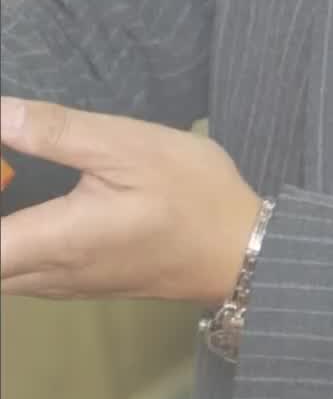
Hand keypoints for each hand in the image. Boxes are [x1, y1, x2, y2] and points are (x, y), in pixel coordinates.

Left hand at [0, 98, 262, 304]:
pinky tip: (25, 208)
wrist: (242, 250)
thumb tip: (0, 114)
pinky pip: (20, 273)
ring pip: (2, 271)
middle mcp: (47, 274)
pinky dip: (12, 244)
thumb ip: (57, 132)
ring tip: (15, 177)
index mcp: (54, 239)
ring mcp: (63, 285)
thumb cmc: (191, 195)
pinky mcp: (79, 285)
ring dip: (2, 233)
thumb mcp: (130, 147)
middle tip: (7, 165)